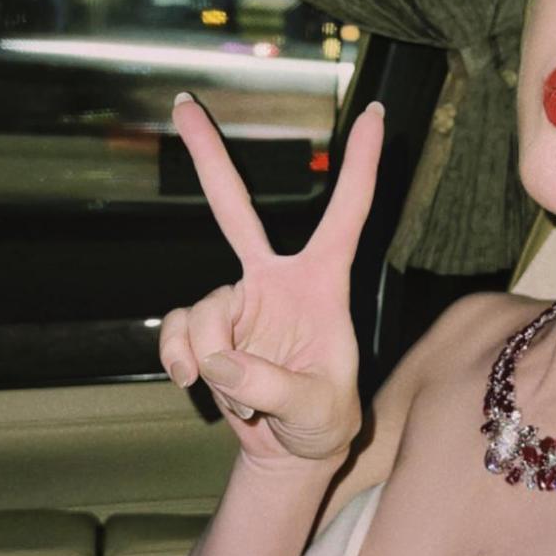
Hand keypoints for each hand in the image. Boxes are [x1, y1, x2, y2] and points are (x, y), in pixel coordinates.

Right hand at [158, 94, 383, 468]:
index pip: (348, 213)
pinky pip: (176, 332)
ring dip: (214, 360)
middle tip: (184, 103)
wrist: (289, 452)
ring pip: (202, 310)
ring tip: (246, 398)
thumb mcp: (318, 410)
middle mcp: (275, 280)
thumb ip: (272, 385)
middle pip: (234, 209)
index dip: (362, 163)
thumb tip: (218, 360)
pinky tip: (195, 385)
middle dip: (208, 155)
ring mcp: (235, 302)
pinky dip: (180, 361)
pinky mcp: (205, 330)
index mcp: (323, 283)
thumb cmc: (325, 424)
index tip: (379, 114)